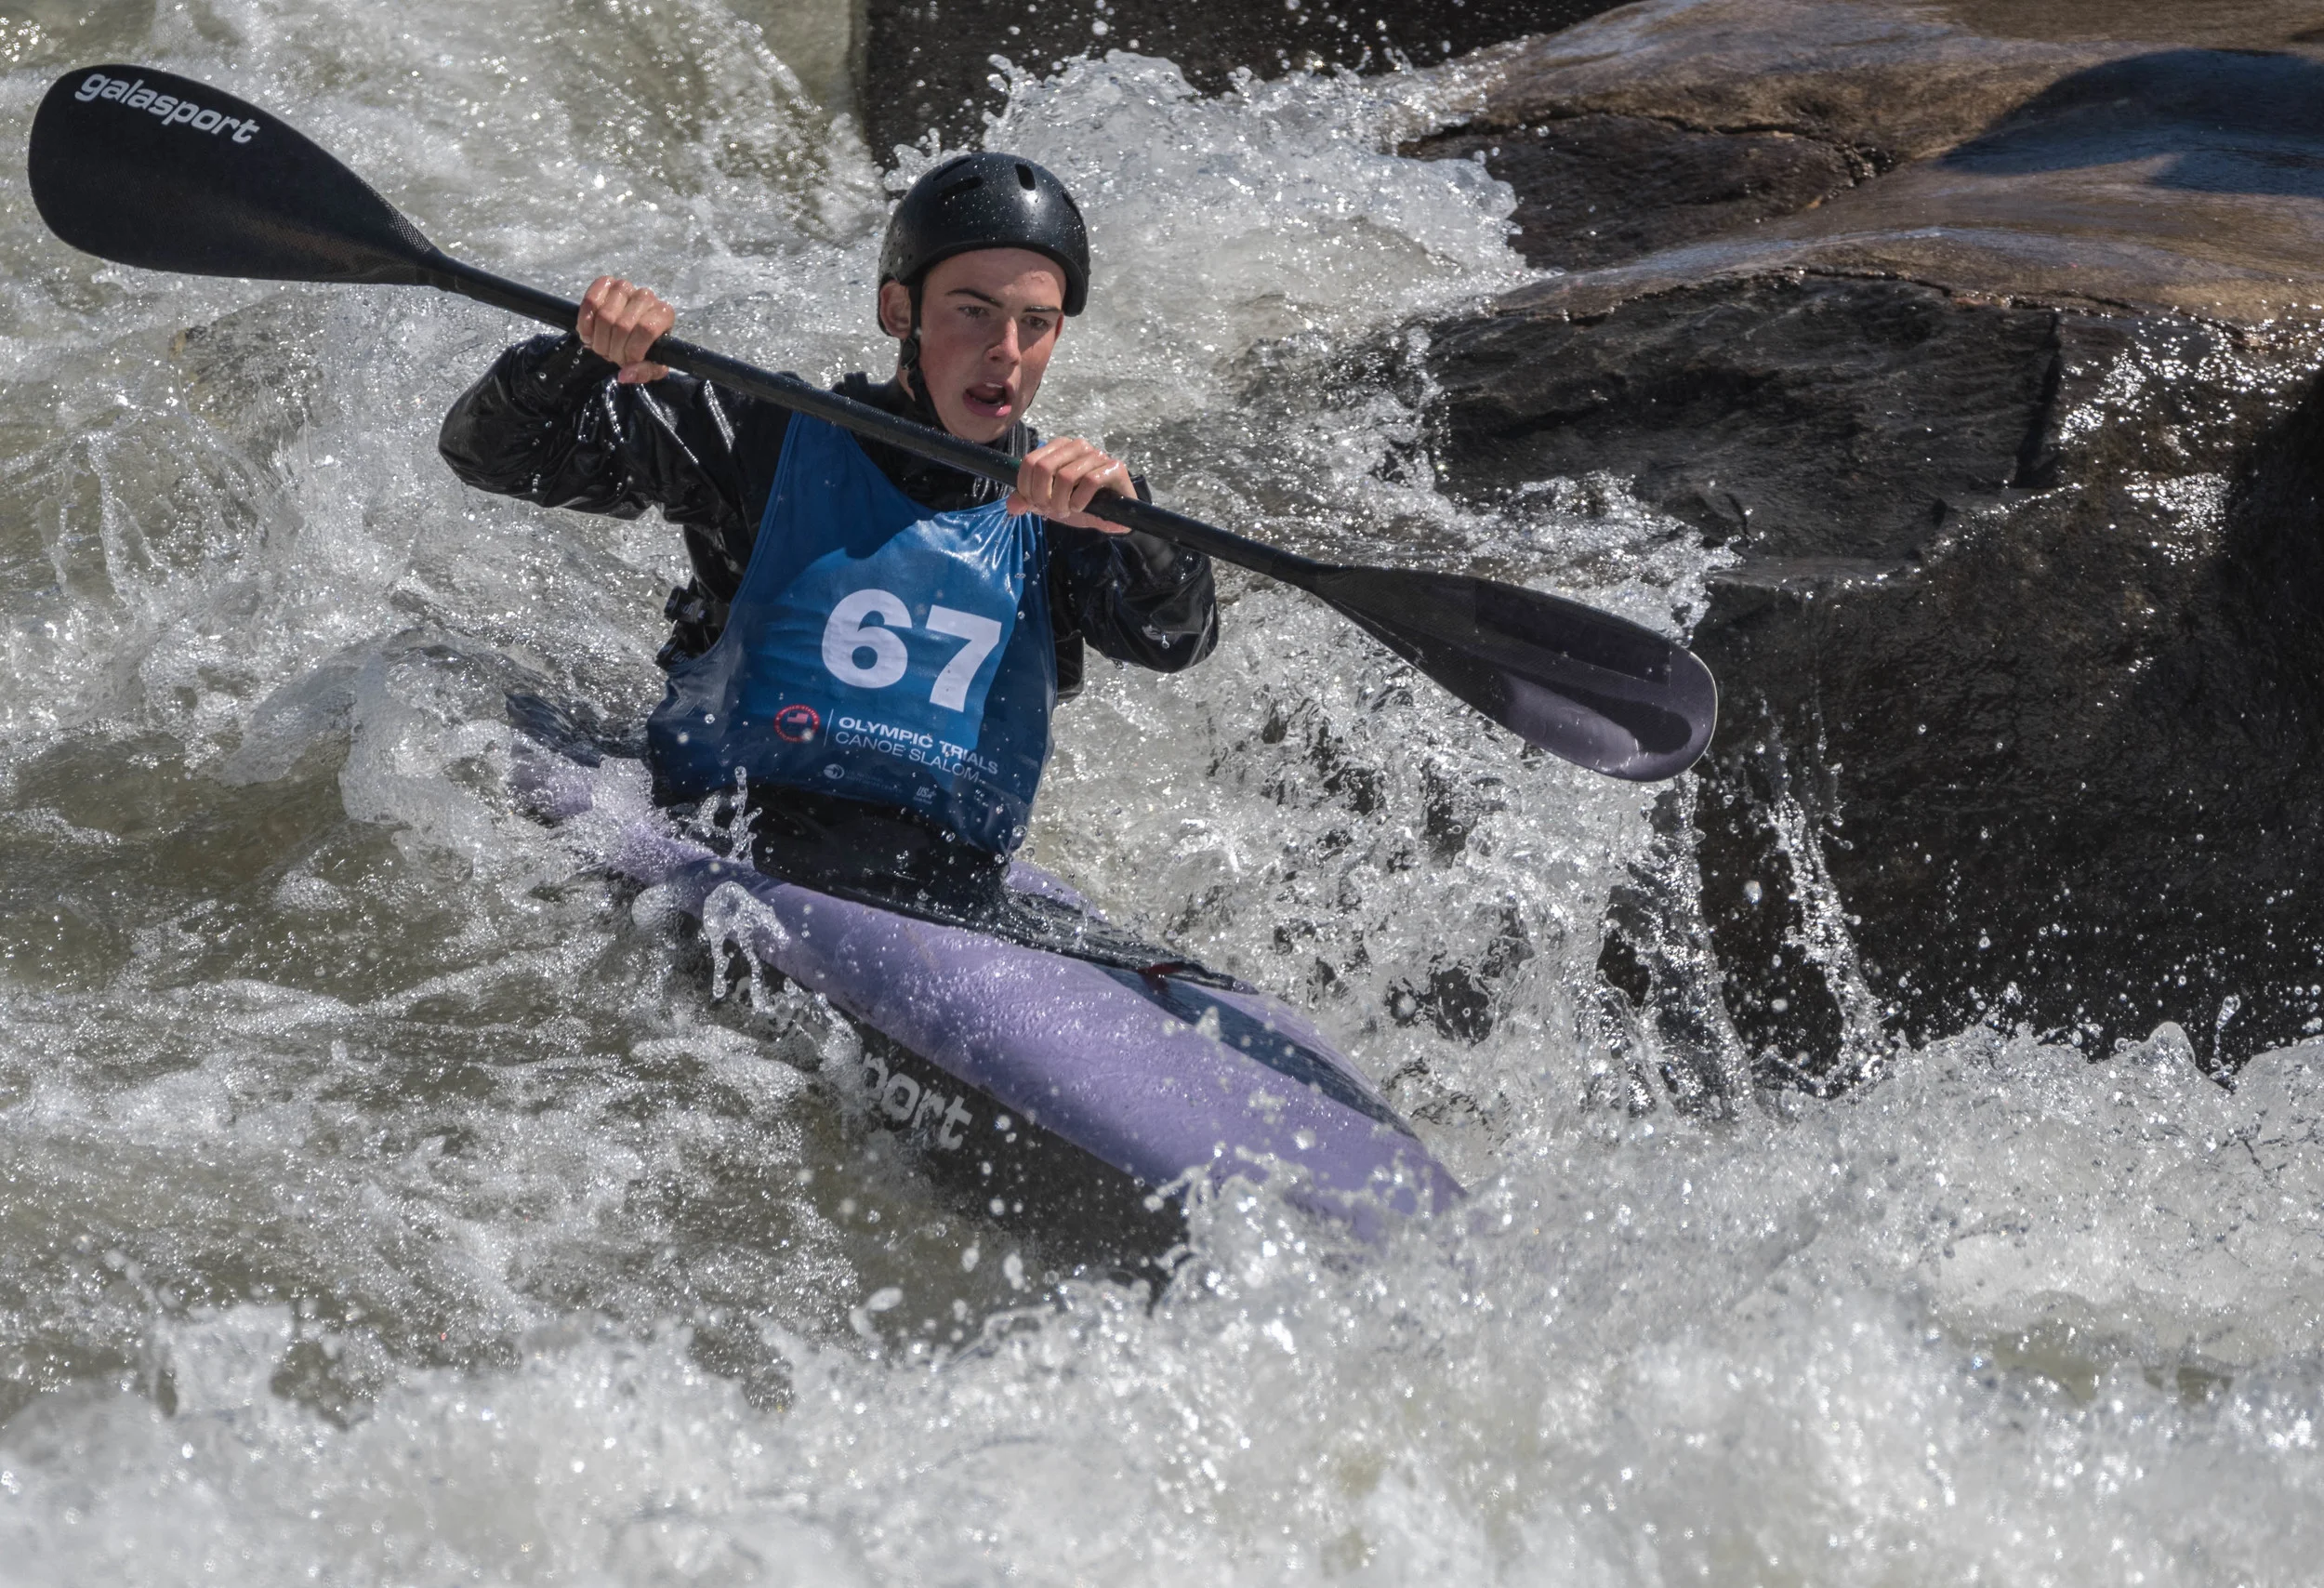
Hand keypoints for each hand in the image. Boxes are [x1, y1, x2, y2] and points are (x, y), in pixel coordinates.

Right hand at [576, 276, 674, 383]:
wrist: (631, 329)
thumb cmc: (645, 347)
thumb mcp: (651, 365)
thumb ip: (644, 372)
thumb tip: (624, 375)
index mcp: (663, 314)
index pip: (645, 330)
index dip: (631, 351)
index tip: (626, 362)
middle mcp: (646, 296)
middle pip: (622, 326)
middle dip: (613, 350)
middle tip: (611, 356)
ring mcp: (626, 287)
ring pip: (605, 315)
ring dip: (598, 339)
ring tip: (601, 347)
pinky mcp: (606, 283)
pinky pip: (590, 301)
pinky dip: (585, 322)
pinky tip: (588, 334)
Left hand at [1007, 437, 1131, 531]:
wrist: (1113, 513)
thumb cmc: (1080, 502)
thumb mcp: (1049, 502)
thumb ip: (1029, 500)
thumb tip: (1012, 506)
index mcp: (1059, 447)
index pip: (1030, 462)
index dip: (1026, 487)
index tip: (1035, 503)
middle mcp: (1077, 446)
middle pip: (1044, 467)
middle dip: (1043, 495)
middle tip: (1051, 509)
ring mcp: (1097, 454)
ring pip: (1066, 476)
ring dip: (1062, 501)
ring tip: (1066, 510)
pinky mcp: (1114, 467)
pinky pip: (1090, 482)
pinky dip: (1080, 500)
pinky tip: (1080, 507)